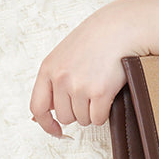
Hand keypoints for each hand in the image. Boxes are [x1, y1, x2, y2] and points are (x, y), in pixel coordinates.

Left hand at [30, 0, 151, 136]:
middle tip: (89, 95)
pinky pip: (98, 118)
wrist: (120, 28)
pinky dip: (104, 113)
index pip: (38, 107)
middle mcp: (61, 79)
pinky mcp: (99, 92)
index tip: (55, 131)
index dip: (46, 124)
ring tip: (100, 90)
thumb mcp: (64, 55)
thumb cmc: (96, 39)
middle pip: (65, 117)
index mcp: (48, 69)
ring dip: (92, 111)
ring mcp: (79, 86)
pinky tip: (108, 96)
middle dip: (77, 112)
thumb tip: (41, 114)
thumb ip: (53, 81)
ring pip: (83, 119)